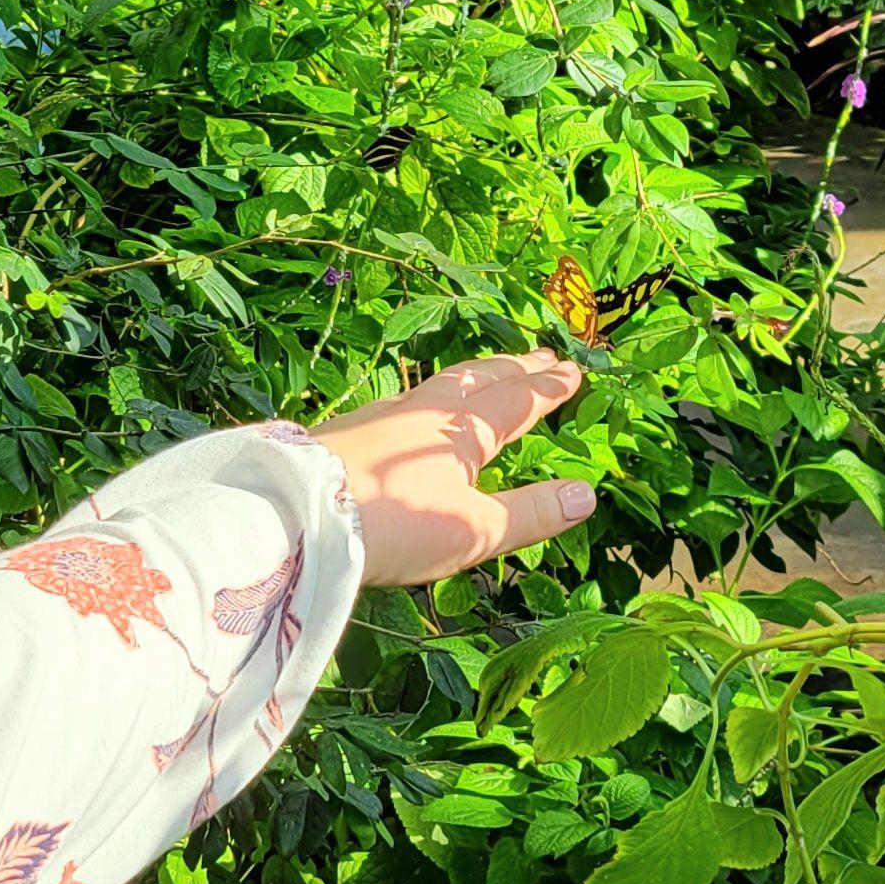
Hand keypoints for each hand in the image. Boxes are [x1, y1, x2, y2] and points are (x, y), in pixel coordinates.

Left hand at [314, 351, 595, 586]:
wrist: (296, 517)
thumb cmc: (395, 525)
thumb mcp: (475, 530)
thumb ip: (531, 513)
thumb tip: (589, 493)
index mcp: (464, 431)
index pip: (518, 402)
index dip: (548, 388)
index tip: (575, 368)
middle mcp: (425, 410)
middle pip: (480, 379)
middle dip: (515, 367)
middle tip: (543, 353)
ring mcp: (382, 416)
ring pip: (438, 384)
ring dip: (472, 375)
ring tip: (486, 370)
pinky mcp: (347, 431)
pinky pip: (402, 400)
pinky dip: (426, 396)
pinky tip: (412, 406)